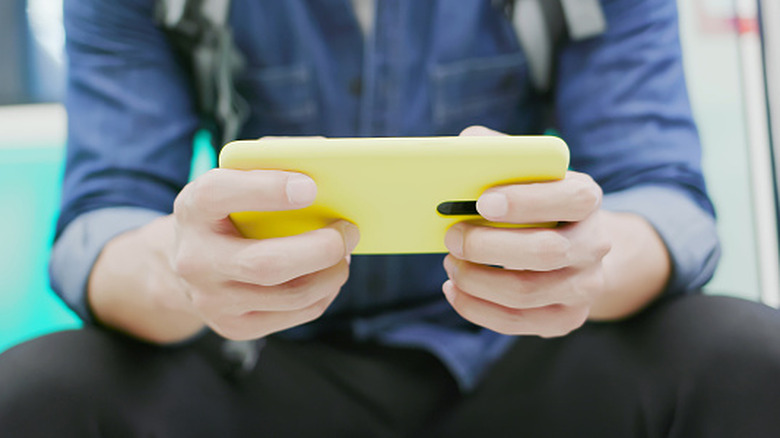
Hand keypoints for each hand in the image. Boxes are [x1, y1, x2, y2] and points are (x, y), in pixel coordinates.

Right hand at [169, 168, 358, 340]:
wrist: (189, 263)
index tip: (310, 187)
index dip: (266, 189)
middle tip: (349, 230)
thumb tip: (322, 155)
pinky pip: (296, 314)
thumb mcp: (234, 181)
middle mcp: (195, 259)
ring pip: (291, 294)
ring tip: (344, 252)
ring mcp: (212, 300)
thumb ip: (271, 162)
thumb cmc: (228, 211)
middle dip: (320, 248)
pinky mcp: (234, 327)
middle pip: (266, 264)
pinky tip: (328, 275)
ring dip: (331, 272)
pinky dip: (324, 293)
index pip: (219, 194)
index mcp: (193, 208)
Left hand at [442, 127, 610, 337]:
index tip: (481, 202)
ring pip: (526, 292)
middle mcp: (595, 244)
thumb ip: (502, 151)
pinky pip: (517, 322)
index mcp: (587, 198)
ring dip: (477, 280)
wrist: (577, 246)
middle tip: (451, 236)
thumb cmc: (538, 200)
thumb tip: (466, 145)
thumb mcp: (529, 170)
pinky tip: (455, 290)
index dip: (525, 201)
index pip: (569, 199)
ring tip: (450, 264)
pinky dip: (477, 308)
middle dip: (488, 246)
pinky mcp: (566, 318)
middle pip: (544, 252)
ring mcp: (585, 286)